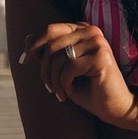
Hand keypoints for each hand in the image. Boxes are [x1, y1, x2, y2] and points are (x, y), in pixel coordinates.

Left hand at [21, 23, 137, 129]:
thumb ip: (48, 54)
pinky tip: (70, 92)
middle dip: (44, 69)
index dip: (34, 46)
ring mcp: (98, 42)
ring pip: (59, 57)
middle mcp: (91, 31)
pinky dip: (64, 83)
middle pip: (52, 44)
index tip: (23, 61)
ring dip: (54, 80)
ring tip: (60, 92)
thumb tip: (27, 39)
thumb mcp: (62, 69)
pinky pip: (69, 68)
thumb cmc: (88, 89)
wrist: (114, 108)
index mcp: (82, 30)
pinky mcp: (101, 57)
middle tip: (49, 88)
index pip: (51, 30)